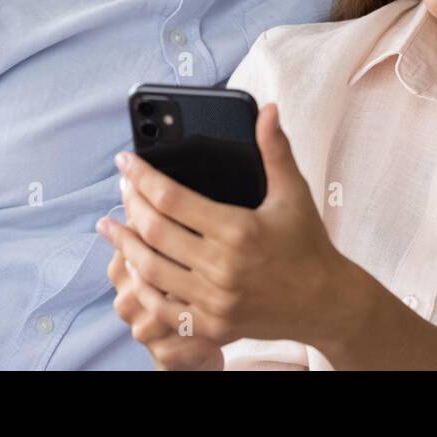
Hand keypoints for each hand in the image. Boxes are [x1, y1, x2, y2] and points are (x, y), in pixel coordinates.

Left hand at [98, 103, 350, 348]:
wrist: (325, 301)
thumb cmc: (308, 243)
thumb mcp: (293, 192)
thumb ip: (275, 149)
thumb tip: (267, 110)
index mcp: (238, 230)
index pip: (172, 199)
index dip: (142, 176)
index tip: (125, 161)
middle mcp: (222, 267)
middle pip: (154, 232)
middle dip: (130, 204)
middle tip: (122, 187)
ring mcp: (214, 301)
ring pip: (150, 270)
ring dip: (125, 246)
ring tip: (111, 225)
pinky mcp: (211, 326)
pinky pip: (163, 307)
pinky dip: (142, 286)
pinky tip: (133, 266)